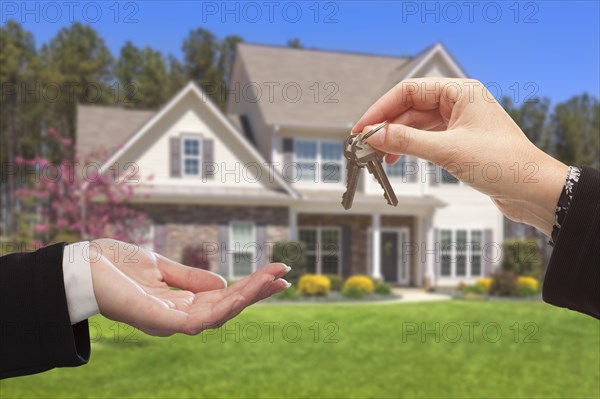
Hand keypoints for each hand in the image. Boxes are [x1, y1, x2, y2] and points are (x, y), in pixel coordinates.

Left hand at [88, 238, 290, 335]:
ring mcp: (170, 321)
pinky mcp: (160, 321)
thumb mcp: (160, 266)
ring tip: (272, 279)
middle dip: (257, 292)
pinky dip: (224, 306)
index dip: (249, 287)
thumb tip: (222, 285)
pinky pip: (200, 320)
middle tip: (284, 275)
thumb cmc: (115, 266)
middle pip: (227, 307)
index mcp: (180, 303)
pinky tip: (242, 292)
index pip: (223, 298)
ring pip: (219, 314)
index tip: (276, 272)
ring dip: (248, 297)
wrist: (80, 266)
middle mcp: (178, 316)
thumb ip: (190, 278)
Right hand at [353, 78, 567, 236]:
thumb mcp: (447, 151)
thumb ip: (407, 141)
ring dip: (396, 139)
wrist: (533, 190)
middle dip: (386, 126)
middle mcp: (458, 103)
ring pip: (416, 125)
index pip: (409, 91)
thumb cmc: (502, 163)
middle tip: (364, 145)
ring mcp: (459, 122)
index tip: (362, 128)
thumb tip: (374, 136)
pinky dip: (409, 148)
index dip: (381, 109)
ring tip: (377, 156)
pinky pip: (426, 139)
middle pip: (410, 108)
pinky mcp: (459, 142)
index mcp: (460, 92)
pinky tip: (396, 159)